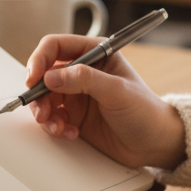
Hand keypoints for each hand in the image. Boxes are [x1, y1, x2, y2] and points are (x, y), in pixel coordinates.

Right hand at [26, 34, 185, 170]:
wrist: (155, 144)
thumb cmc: (145, 111)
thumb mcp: (117, 91)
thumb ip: (84, 80)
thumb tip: (51, 76)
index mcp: (95, 53)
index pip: (56, 46)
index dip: (40, 60)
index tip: (34, 78)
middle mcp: (82, 72)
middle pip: (44, 74)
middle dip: (39, 94)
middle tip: (41, 111)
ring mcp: (76, 94)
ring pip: (44, 98)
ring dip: (45, 113)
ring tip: (56, 127)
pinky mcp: (74, 116)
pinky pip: (52, 117)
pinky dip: (55, 126)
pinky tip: (71, 133)